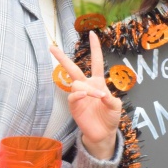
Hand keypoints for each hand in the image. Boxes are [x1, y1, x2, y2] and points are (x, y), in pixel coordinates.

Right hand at [50, 32, 121, 159]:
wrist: (103, 133)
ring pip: (76, 83)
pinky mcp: (74, 106)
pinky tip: (84, 95)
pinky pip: (72, 96)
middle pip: (73, 68)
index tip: (92, 34)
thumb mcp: (116, 106)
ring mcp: (79, 96)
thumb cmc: (110, 117)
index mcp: (98, 82)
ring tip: (98, 97)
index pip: (96, 62)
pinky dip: (79, 94)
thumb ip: (111, 99)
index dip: (95, 48)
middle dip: (62, 58)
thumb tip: (101, 94)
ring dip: (87, 88)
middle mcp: (87, 86)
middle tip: (51, 47)